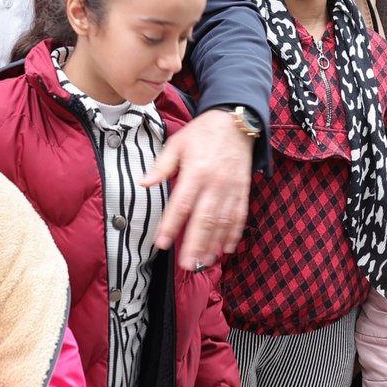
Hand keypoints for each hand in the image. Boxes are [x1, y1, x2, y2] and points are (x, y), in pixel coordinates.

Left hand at [143, 109, 253, 269]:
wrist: (235, 121)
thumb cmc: (202, 133)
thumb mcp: (177, 143)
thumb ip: (161, 166)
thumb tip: (143, 183)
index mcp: (196, 171)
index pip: (182, 203)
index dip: (172, 225)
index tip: (162, 243)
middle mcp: (215, 183)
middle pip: (205, 219)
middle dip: (196, 244)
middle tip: (187, 264)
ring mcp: (231, 188)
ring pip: (223, 221)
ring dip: (214, 244)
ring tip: (204, 262)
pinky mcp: (243, 190)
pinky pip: (239, 215)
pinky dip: (234, 234)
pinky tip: (226, 249)